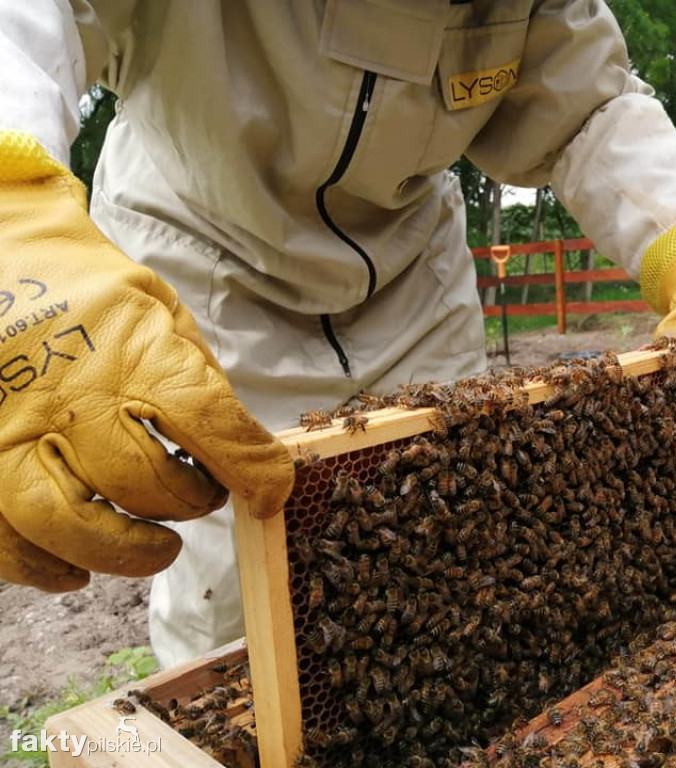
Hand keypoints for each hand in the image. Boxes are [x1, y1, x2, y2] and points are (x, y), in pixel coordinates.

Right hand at [0, 133, 294, 591]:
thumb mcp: (165, 317)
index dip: (250, 467)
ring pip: (66, 520)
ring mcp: (14, 431)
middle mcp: (68, 396)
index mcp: (130, 351)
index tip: (270, 492)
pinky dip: (44, 567)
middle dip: (191, 502)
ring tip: (161, 547)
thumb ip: (198, 380)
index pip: (205, 420)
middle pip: (140, 481)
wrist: (10, 264)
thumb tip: (240, 450)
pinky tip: (81, 570)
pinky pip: (5, 537)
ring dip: (125, 550)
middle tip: (206, 495)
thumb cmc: (98, 298)